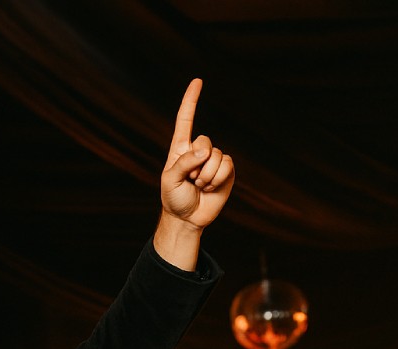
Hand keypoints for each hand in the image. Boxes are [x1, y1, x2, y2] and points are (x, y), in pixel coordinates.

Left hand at [160, 78, 234, 230]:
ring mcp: (213, 159)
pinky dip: (218, 178)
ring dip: (207, 175)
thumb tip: (206, 149)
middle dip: (197, 164)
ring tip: (199, 186)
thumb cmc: (174, 198)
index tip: (198, 81)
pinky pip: (227, 165)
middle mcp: (198, 150)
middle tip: (190, 180)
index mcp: (180, 148)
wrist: (187, 218)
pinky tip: (210, 188)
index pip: (186, 120)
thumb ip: (185, 162)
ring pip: (217, 155)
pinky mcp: (226, 170)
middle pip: (205, 141)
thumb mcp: (170, 179)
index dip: (191, 101)